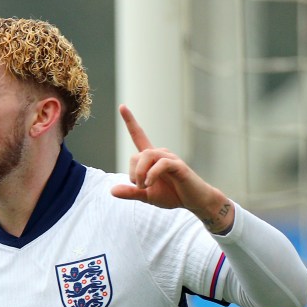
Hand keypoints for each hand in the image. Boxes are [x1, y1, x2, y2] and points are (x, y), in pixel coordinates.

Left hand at [110, 104, 233, 232]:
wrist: (194, 201)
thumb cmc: (172, 195)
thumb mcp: (146, 195)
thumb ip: (131, 192)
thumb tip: (112, 191)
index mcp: (151, 159)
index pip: (139, 136)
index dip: (130, 122)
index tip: (122, 106)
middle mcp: (160, 154)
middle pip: (137, 155)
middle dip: (133, 173)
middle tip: (139, 187)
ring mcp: (170, 158)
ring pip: (147, 156)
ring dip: (140, 173)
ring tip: (144, 186)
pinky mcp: (179, 166)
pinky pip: (161, 164)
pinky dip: (151, 174)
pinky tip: (149, 184)